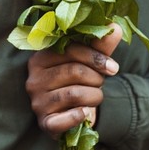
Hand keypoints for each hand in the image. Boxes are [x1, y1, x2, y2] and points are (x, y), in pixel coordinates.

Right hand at [26, 23, 123, 137]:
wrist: (72, 114)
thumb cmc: (79, 82)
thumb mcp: (89, 62)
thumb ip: (100, 45)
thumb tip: (114, 27)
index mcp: (40, 58)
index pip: (69, 49)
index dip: (96, 57)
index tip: (113, 67)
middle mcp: (34, 79)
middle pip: (74, 71)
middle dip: (96, 78)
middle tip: (101, 83)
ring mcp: (37, 102)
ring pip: (74, 94)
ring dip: (94, 96)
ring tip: (96, 96)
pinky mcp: (44, 122)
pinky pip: (65, 119)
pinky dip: (80, 116)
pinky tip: (85, 113)